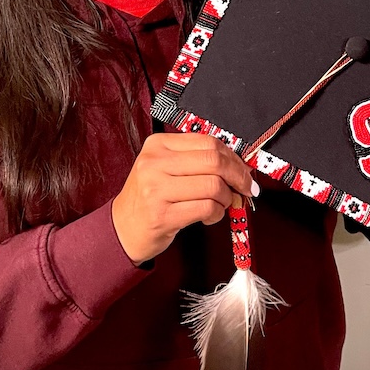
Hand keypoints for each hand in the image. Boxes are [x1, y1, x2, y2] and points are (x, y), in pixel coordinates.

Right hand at [112, 133, 259, 263]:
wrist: (123, 227)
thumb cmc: (150, 197)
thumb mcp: (166, 169)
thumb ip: (197, 161)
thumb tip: (240, 164)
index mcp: (157, 144)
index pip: (207, 142)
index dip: (233, 157)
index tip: (243, 170)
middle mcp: (154, 163)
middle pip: (213, 161)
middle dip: (238, 176)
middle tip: (245, 188)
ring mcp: (156, 189)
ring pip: (213, 186)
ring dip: (227, 198)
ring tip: (221, 204)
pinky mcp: (162, 215)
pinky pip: (206, 208)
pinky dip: (217, 213)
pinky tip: (209, 216)